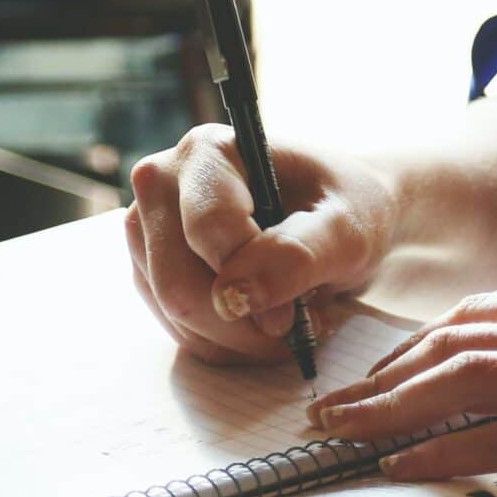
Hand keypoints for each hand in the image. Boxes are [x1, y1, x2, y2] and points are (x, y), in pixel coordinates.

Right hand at [124, 123, 396, 365]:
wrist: (339, 217)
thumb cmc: (347, 209)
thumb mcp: (347, 229)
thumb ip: (298, 254)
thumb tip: (236, 296)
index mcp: (208, 151)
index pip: (207, 230)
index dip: (253, 281)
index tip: (295, 312)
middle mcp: (163, 184)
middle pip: (177, 283)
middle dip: (242, 323)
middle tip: (297, 326)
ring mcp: (149, 231)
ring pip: (175, 315)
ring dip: (239, 338)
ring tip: (289, 320)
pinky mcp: (152, 271)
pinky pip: (179, 330)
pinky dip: (228, 344)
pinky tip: (264, 325)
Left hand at [306, 288, 496, 496]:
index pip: (480, 316)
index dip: (415, 347)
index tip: (377, 376)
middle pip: (455, 343)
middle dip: (382, 378)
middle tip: (331, 409)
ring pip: (465, 382)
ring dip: (389, 411)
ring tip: (343, 436)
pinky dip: (443, 452)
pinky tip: (403, 468)